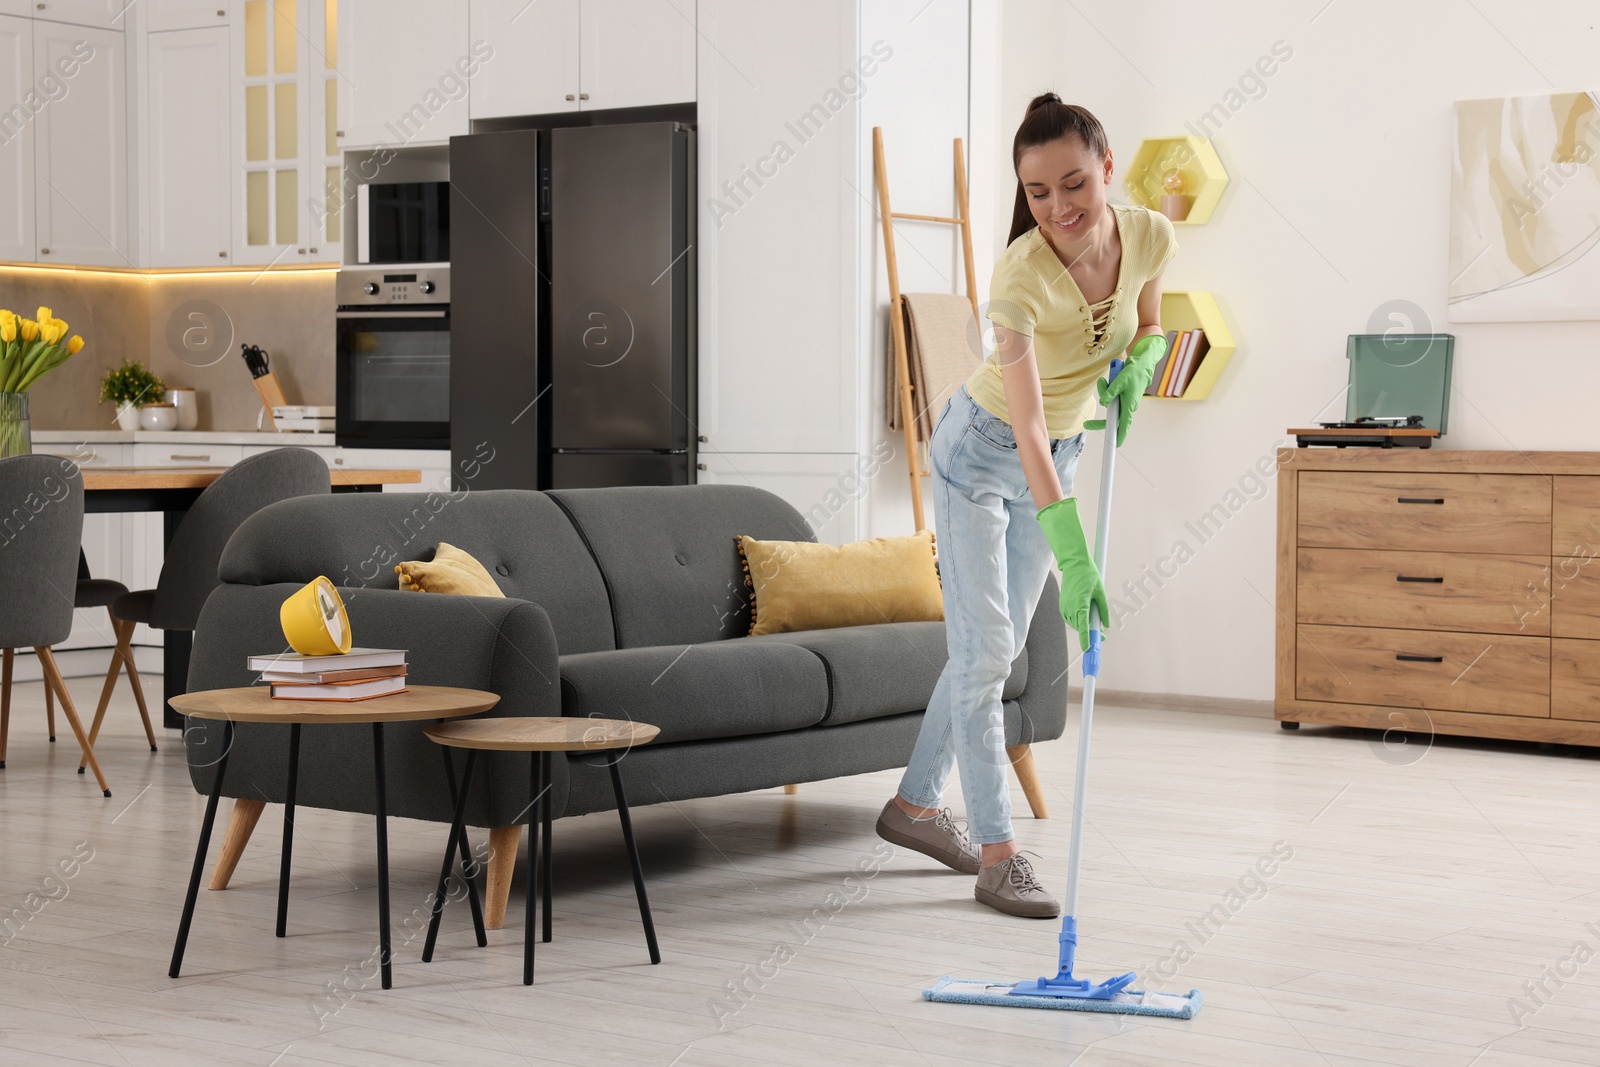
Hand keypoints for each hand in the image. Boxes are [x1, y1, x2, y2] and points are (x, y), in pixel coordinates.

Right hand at [1035, 496, 1109, 650]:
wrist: (1074, 563)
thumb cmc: (1089, 575)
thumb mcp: (1101, 592)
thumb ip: (1103, 609)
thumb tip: (1105, 625)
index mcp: (1080, 603)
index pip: (1082, 625)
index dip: (1085, 638)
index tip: (1087, 648)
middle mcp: (1070, 606)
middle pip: (1079, 627)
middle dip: (1089, 633)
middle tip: (1101, 637)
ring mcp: (1064, 605)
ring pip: (1074, 623)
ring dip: (1083, 626)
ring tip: (1095, 622)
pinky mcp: (1062, 604)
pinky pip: (1070, 617)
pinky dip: (1077, 620)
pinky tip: (1085, 615)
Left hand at [1083, 333, 1167, 446]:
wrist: (1142, 363)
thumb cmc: (1134, 372)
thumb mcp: (1120, 381)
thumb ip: (1111, 393)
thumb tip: (1103, 403)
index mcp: (1129, 405)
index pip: (1123, 425)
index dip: (1119, 436)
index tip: (1115, 445)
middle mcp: (1128, 406)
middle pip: (1111, 418)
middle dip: (1100, 419)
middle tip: (1087, 425)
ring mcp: (1125, 402)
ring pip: (1109, 405)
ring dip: (1103, 394)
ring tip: (1103, 382)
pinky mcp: (1122, 396)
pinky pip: (1110, 398)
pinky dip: (1106, 390)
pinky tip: (1105, 381)